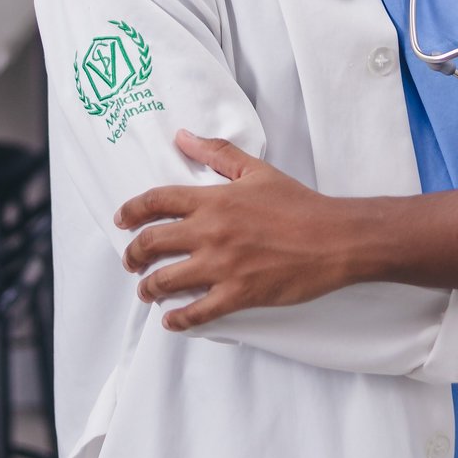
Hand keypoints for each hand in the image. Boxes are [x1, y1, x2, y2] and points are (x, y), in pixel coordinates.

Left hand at [115, 131, 343, 330]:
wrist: (336, 238)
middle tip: (131, 262)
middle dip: (133, 254)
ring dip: (148, 288)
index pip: (156, 201)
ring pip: (166, 280)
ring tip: (146, 291)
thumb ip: (217, 152)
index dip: (131, 211)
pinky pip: (197, 312)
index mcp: (213, 201)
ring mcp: (222, 265)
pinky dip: (178, 319)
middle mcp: (210, 232)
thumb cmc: (299, 204)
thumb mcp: (256, 171)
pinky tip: (171, 320)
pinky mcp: (238, 294)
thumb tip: (183, 137)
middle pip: (151, 242)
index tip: (121, 220)